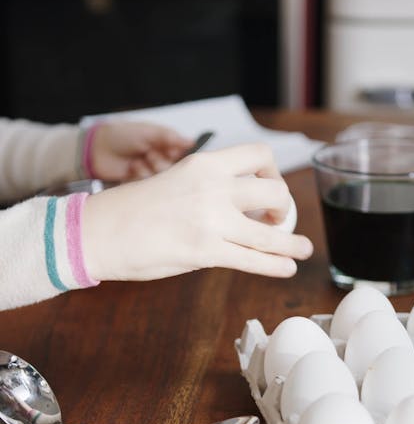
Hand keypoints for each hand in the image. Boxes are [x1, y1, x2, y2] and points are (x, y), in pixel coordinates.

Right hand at [82, 143, 312, 281]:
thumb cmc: (132, 210)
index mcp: (204, 164)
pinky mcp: (206, 251)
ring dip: (293, 242)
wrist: (100, 231)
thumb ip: (208, 189)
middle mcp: (213, 188)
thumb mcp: (176, 180)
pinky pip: (253, 259)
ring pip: (270, 231)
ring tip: (303, 249)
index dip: (274, 172)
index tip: (269, 187)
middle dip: (283, 207)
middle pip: (274, 191)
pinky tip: (286, 268)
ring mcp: (212, 220)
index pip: (258, 155)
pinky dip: (276, 265)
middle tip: (276, 220)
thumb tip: (237, 208)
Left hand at [88, 121, 193, 180]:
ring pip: (162, 179)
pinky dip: (140, 176)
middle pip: (174, 170)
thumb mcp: (149, 131)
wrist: (97, 148)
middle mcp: (160, 160)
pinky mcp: (140, 184)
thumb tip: (192, 141)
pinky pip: (148, 186)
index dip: (180, 156)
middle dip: (162, 163)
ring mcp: (150, 173)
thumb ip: (171, 137)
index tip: (173, 153)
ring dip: (150, 169)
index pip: (183, 155)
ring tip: (138, 160)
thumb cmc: (122, 135)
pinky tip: (131, 168)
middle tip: (150, 154)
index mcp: (165, 146)